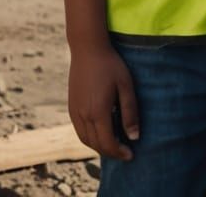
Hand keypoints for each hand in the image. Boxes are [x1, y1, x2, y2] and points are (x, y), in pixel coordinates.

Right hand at [68, 41, 138, 160]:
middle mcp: (84, 116)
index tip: (131, 155)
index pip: (108, 143)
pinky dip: (90, 139)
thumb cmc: (111, 65)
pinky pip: (79, 131)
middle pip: (96, 144)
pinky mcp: (71, 108)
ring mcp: (74, 112)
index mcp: (98, 112)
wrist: (87, 49)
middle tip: (125, 152)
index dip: (120, 152)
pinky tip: (100, 133)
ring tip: (114, 145)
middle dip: (111, 152)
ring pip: (86, 140)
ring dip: (100, 147)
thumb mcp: (126, 85)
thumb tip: (134, 136)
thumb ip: (130, 112)